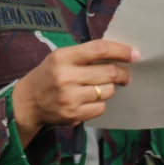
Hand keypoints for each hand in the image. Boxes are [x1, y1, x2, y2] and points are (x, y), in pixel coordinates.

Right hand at [10, 39, 137, 144]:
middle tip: (125, 76)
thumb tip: (120, 55)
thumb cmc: (49, 75)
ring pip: (107, 91)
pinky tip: (89, 101)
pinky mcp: (73, 115)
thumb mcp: (61, 57)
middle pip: (108, 73)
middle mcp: (66, 76)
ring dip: (109, 89)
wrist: (28, 102)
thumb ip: (85, 55)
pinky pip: (100, 108)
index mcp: (63, 57)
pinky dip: (100, 104)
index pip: (99, 49)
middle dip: (122, 74)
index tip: (135, 54)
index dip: (121, 51)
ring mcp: (69, 97)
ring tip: (98, 88)